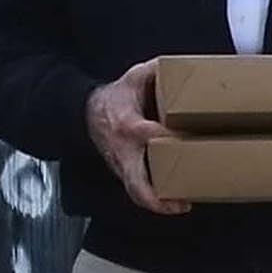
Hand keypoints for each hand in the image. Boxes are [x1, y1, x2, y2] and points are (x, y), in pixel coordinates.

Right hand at [84, 58, 190, 215]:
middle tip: (180, 203)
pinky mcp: (124, 172)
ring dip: (156, 203)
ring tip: (181, 206)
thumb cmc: (117, 97)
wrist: (88, 113)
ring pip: (135, 190)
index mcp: (126, 123)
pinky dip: (153, 199)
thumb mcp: (133, 78)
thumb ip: (156, 71)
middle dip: (155, 195)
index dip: (163, 137)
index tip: (184, 140)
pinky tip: (175, 202)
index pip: (145, 133)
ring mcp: (122, 164)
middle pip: (135, 179)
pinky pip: (136, 189)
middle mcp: (123, 149)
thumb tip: (182, 66)